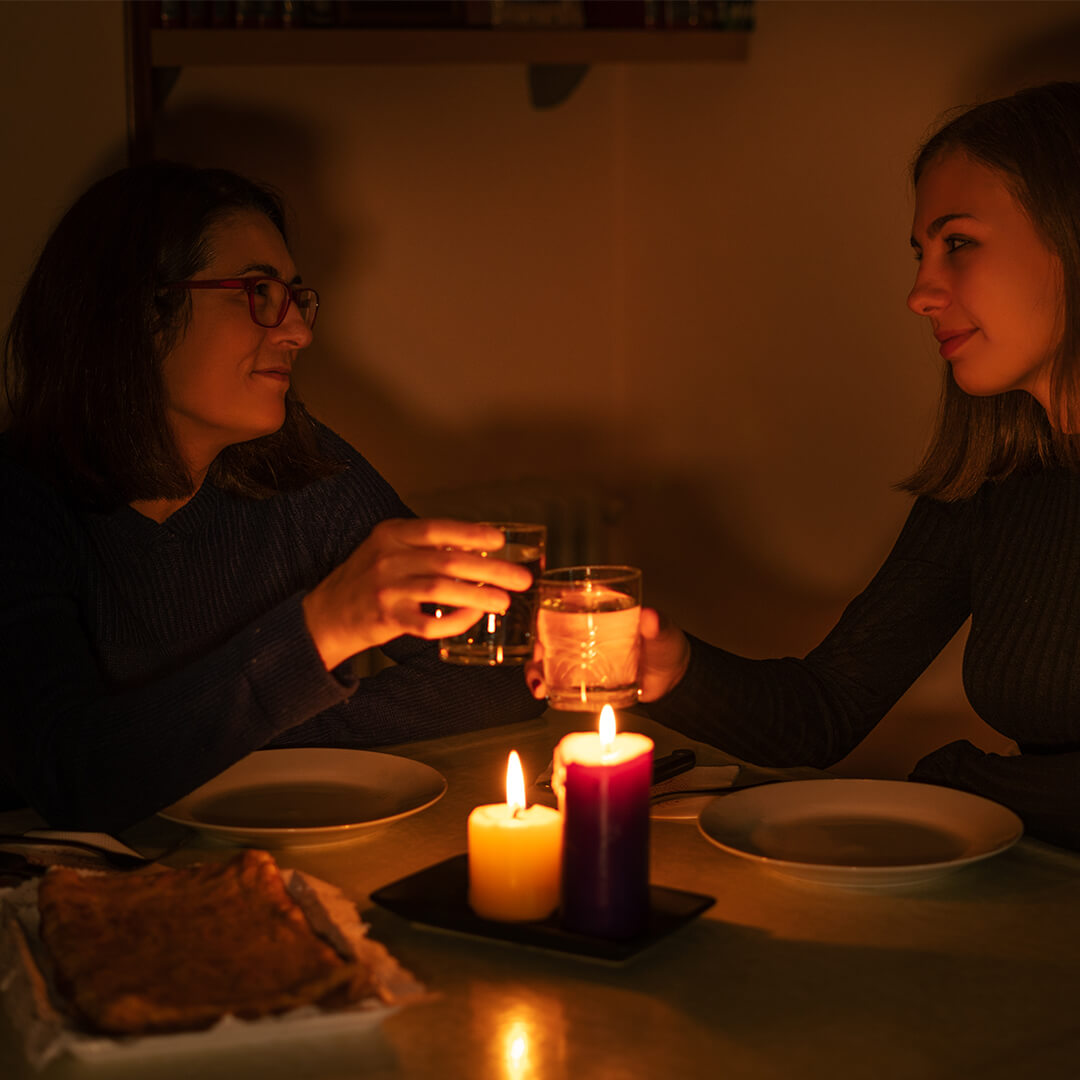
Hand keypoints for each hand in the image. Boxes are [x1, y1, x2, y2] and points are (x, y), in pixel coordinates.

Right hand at [302, 518, 532, 669]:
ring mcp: (387, 589)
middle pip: (449, 561)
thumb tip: (478, 547)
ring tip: (505, 601)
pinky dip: (455, 621)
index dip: (472, 533)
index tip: (500, 540)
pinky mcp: (387, 619)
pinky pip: (429, 623)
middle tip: (520, 578)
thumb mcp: (388, 549)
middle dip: (491, 569)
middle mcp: (388, 558)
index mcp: (391, 534)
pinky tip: (473, 618)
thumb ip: (424, 546)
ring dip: (479, 596)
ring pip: (443, 590)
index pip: (438, 528)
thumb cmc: (367, 579)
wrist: (326, 614)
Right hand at [524, 606, 690, 702]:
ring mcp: (581, 652)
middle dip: (537, 641)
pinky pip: (556, 676)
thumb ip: (657, 625)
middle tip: (539, 656)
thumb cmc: (666, 646)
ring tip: (538, 683)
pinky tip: (541, 692)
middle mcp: (585, 627)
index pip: (569, 598)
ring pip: (547, 654)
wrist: (671, 680)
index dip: (549, 603)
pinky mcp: (582, 675)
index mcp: (602, 607)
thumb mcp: (663, 632)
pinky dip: (544, 683)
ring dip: (535, 667)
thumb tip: (650, 617)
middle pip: (549, 628)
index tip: (540, 614)